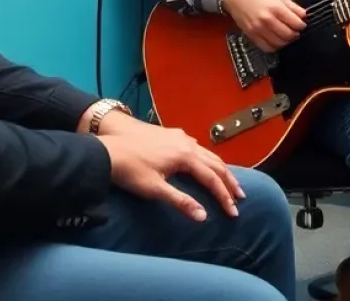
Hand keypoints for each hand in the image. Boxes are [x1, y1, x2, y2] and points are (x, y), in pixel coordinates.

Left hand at [96, 119, 244, 220]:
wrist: (109, 145)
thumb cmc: (130, 170)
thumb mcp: (155, 189)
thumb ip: (181, 201)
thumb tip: (203, 216)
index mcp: (185, 156)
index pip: (212, 178)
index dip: (224, 196)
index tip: (233, 212)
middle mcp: (187, 143)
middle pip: (216, 163)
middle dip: (229, 181)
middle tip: (240, 197)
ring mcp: (180, 136)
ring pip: (207, 153)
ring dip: (220, 169)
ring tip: (229, 182)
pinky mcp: (172, 134)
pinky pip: (198, 147)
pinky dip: (208, 159)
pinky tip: (205, 163)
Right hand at [221, 0, 306, 52]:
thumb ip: (292, 6)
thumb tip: (304, 15)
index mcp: (276, 8)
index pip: (296, 24)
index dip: (301, 25)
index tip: (301, 24)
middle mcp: (268, 20)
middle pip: (289, 35)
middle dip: (295, 34)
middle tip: (295, 31)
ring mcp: (259, 29)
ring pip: (279, 44)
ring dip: (286, 41)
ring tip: (286, 35)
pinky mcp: (252, 36)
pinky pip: (267, 48)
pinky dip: (274, 47)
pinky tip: (276, 40)